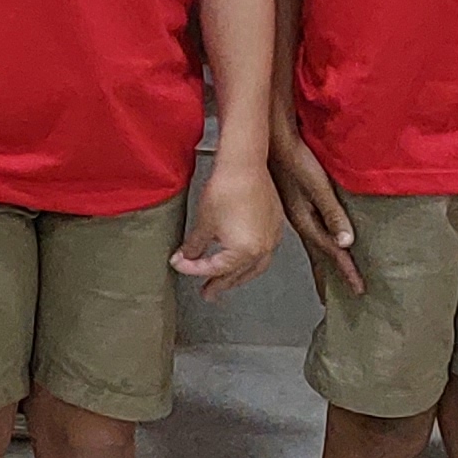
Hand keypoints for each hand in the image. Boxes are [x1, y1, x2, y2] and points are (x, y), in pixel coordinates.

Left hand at [175, 154, 281, 296]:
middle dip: (220, 283)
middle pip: (238, 274)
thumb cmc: (226, 189)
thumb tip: (186, 257)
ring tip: (225, 280)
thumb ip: (194, 247)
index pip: (215, 269)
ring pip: (255, 266)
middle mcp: (264, 249)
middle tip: (208, 292)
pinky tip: (243, 257)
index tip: (181, 266)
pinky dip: (251, 260)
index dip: (194, 269)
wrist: (245, 164)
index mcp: (245, 252)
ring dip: (238, 275)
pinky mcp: (275, 225)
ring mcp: (272, 237)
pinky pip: (264, 251)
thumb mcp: (204, 223)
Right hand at [269, 122, 362, 295]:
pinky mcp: (295, 204)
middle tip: (335, 295)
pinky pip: (309, 232)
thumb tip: (346, 243)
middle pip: (318, 255)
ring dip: (322, 262)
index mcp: (305, 221)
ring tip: (327, 278)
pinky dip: (317, 245)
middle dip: (328, 276)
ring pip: (313, 245)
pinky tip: (318, 243)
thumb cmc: (296, 160)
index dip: (346, 270)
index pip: (331, 252)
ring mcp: (296, 213)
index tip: (357, 288)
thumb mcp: (318, 188)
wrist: (273, 142)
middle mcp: (300, 221)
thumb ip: (333, 214)